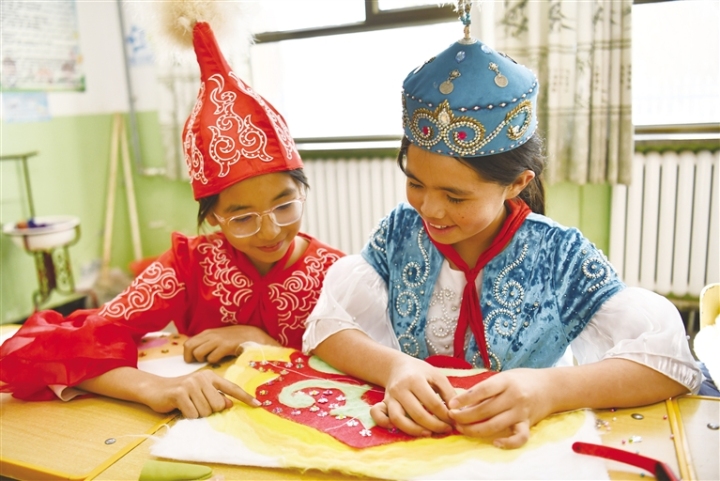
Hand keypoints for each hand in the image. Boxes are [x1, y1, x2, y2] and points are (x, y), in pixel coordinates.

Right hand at [143, 369, 260, 418]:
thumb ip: (216, 396)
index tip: (258, 405)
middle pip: (218, 405)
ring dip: (197, 414)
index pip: (232, 388)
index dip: (245, 397)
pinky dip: (187, 415)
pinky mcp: (180, 393)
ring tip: (188, 405)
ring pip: (206, 411)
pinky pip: (193, 414)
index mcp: (211, 376)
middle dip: (209, 411)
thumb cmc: (181, 393)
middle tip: (196, 405)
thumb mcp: (201, 393)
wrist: (155, 389)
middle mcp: (203, 378)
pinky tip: (181, 408)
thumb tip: (229, 404)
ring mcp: (191, 384)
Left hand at [183, 325, 280, 362]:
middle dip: (191, 358)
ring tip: (211, 360)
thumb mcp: (218, 337)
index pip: (188, 343)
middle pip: (189, 347)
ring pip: (198, 353)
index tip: (194, 360)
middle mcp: (210, 335)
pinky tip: (221, 360)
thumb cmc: (235, 339)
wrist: (252, 335)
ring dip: (202, 360)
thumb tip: (194, 354)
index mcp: (207, 333)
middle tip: (199, 362)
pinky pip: (212, 358)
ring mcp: (217, 340)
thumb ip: (207, 343)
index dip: (188, 354)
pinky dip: (214, 362)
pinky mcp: (226, 346)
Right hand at [372, 356, 456, 436]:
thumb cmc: (420, 372)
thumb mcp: (437, 376)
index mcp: (415, 380)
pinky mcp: (383, 403)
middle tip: (445, 429)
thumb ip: (448, 392)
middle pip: (417, 414)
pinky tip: (402, 428)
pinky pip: (378, 415)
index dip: (445, 415)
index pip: (432, 403)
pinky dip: (385, 424)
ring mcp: (390, 397)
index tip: (453, 421)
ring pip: (398, 419)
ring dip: (414, 430)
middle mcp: (400, 389)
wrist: (397, 366)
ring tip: (428, 433)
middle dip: (434, 425)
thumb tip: (456, 412)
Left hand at [447, 368, 552, 448]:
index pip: (482, 390)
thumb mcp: (503, 377)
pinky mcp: (528, 424)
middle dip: (465, 416)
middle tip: (452, 417)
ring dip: (475, 429)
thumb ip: (486, 388)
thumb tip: (462, 400)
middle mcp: (514, 397)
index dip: (465, 399)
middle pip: (485, 410)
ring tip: (462, 428)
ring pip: (495, 425)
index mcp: (506, 382)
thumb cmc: (521, 380)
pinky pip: (519, 438)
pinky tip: (494, 443)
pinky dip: (508, 443)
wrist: (551, 387)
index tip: (451, 404)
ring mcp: (521, 412)